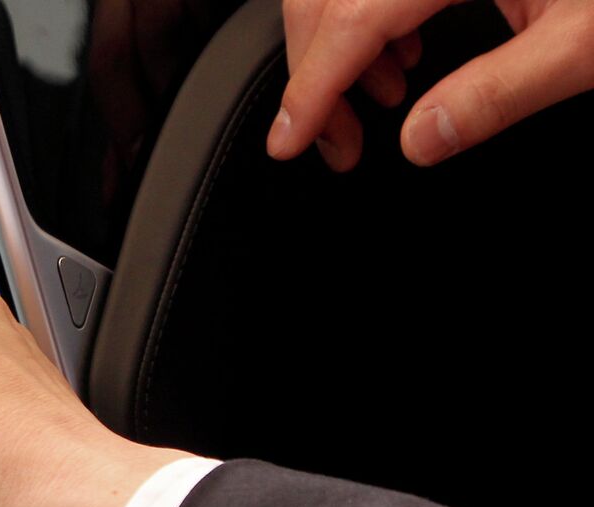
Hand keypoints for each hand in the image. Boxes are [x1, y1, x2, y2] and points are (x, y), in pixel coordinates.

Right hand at [269, 0, 593, 169]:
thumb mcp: (587, 44)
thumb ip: (498, 94)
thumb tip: (422, 140)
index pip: (350, 24)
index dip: (311, 89)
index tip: (290, 141)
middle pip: (326, 1)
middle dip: (314, 76)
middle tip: (332, 144)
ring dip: (336, 48)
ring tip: (375, 104)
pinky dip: (368, 18)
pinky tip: (401, 56)